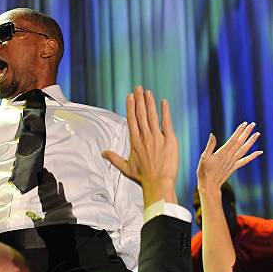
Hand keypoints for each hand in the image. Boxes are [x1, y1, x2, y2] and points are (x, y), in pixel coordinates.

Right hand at [102, 86, 178, 204]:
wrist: (158, 183)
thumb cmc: (143, 177)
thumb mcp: (126, 168)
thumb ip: (114, 158)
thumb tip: (102, 153)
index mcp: (135, 142)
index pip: (132, 120)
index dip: (131, 107)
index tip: (130, 97)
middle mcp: (145, 137)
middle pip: (141, 114)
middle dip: (139, 100)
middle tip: (138, 88)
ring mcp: (157, 138)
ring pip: (152, 116)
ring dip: (150, 103)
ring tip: (147, 92)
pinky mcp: (170, 140)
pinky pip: (167, 123)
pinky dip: (165, 112)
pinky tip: (164, 102)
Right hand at [197, 122, 262, 192]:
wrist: (209, 185)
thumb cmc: (204, 171)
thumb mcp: (204, 157)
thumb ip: (210, 146)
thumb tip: (212, 134)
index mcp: (223, 152)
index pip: (233, 139)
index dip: (239, 131)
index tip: (245, 124)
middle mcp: (230, 156)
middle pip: (240, 142)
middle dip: (247, 133)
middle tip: (253, 124)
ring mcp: (233, 162)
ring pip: (244, 149)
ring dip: (251, 141)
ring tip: (257, 134)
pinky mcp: (234, 167)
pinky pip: (246, 160)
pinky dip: (253, 156)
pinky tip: (259, 152)